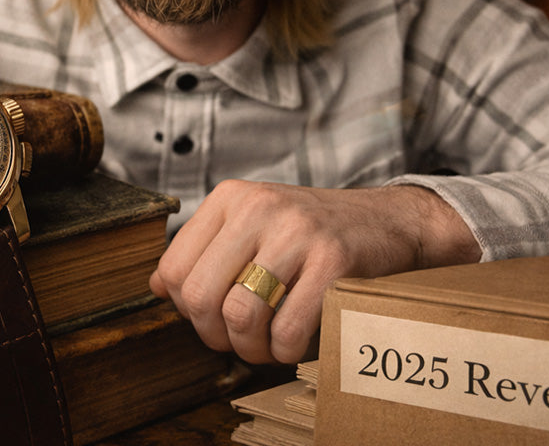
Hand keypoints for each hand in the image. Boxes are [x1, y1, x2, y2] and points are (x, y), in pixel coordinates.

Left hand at [148, 180, 479, 364]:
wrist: (389, 221)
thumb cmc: (313, 233)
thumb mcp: (253, 224)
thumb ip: (206, 250)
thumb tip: (159, 287)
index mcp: (230, 197)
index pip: (172, 268)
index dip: (185, 309)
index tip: (211, 316)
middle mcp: (258, 207)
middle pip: (200, 296)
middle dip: (214, 335)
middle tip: (237, 341)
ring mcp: (297, 231)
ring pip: (240, 315)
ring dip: (250, 349)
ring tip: (265, 347)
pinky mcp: (334, 259)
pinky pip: (288, 329)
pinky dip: (286, 352)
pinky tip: (295, 343)